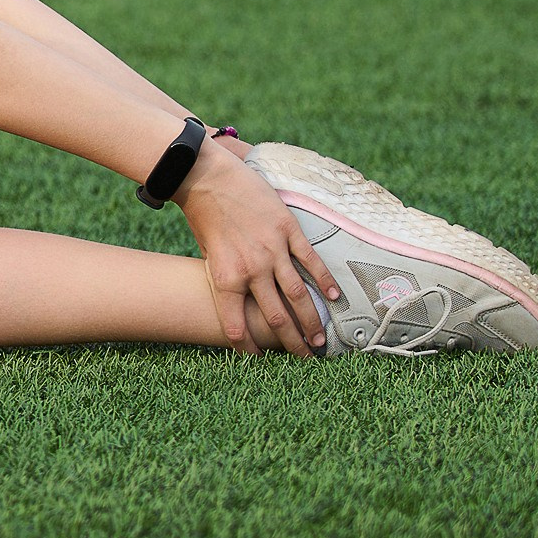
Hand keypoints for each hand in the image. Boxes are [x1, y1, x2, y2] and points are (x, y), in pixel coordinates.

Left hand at [174, 148, 339, 354]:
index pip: (236, 325)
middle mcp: (251, 270)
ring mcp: (272, 250)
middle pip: (276, 316)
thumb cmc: (203, 219)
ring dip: (312, 321)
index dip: (247, 347)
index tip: (258, 358)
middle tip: (304, 357)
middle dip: (291, 342)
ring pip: (298, 295)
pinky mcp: (287, 230)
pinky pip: (310, 261)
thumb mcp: (207, 257)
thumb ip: (228, 280)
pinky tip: (334, 297)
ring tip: (320, 340)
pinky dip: (324, 281)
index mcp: (225, 279)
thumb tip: (243, 303)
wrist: (207, 179)